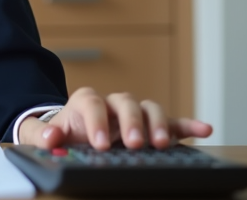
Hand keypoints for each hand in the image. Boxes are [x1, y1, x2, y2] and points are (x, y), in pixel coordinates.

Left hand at [18, 86, 213, 150]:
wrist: (76, 134)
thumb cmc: (64, 134)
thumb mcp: (45, 135)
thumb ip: (41, 135)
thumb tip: (50, 140)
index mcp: (86, 102)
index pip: (92, 102)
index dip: (97, 120)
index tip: (100, 144)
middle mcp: (113, 103)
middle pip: (125, 103)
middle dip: (131, 122)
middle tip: (134, 144)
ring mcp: (135, 114)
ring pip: (149, 108)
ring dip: (158, 124)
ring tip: (161, 144)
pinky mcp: (153, 127)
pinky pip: (173, 123)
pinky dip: (188, 125)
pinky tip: (205, 130)